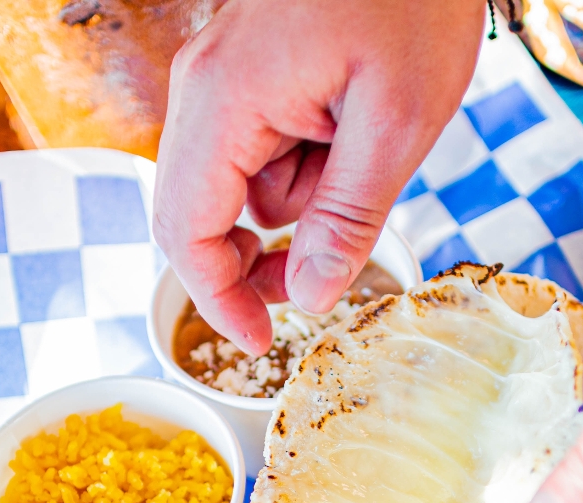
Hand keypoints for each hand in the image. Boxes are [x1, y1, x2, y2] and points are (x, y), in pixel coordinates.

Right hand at [153, 0, 483, 354]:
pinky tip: (348, 131)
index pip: (187, 233)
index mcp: (226, 103)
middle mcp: (208, 94)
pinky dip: (307, 169)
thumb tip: (310, 295)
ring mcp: (227, 85)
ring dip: (301, 203)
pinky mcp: (253, 82)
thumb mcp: (396, 120)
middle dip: (259, 259)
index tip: (261, 341)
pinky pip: (264, 155)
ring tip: (360, 153)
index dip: (218, 300)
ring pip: (244, 191)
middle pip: (200, 217)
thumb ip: (346, 216)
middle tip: (325, 272)